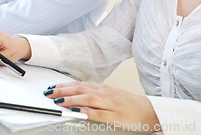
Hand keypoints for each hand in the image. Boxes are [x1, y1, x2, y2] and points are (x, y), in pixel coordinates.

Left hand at [45, 82, 160, 132]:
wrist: (151, 111)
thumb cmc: (130, 104)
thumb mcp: (111, 95)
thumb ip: (96, 94)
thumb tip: (79, 94)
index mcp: (103, 88)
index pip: (79, 84)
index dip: (64, 85)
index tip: (52, 87)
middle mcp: (105, 93)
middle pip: (80, 89)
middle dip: (63, 90)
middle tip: (49, 93)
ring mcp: (111, 104)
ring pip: (88, 98)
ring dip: (71, 99)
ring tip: (58, 101)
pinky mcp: (116, 116)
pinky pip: (99, 114)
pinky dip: (87, 112)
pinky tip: (77, 112)